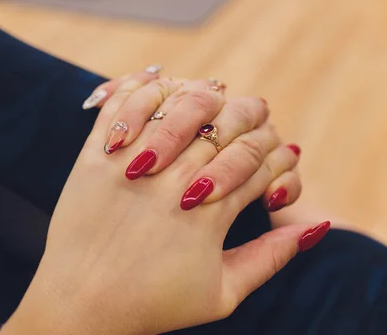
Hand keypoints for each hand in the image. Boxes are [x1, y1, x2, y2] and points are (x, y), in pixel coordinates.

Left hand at [1, 74, 328, 334]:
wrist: (80, 304)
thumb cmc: (151, 303)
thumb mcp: (222, 293)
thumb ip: (270, 257)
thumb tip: (315, 227)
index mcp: (211, 211)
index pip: (262, 157)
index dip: (271, 156)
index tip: (261, 167)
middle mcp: (175, 179)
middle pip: (229, 120)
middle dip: (243, 122)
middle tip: (233, 135)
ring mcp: (132, 164)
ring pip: (180, 101)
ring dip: (196, 101)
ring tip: (196, 119)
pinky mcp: (93, 158)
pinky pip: (119, 103)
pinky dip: (137, 91)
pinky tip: (150, 95)